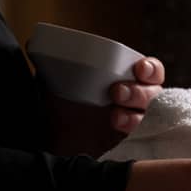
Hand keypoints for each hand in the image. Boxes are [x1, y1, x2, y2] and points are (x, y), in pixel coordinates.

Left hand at [45, 57, 164, 156]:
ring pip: (152, 116)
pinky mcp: (134, 142)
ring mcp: (137, 122)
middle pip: (155, 94)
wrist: (56, 143)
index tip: (138, 68)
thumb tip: (36, 48)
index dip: (150, 68)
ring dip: (136, 115)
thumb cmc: (61, 110)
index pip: (151, 72)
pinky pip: (146, 137)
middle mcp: (137, 101)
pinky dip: (138, 133)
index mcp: (126, 80)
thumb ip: (56, 67)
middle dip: (139, 92)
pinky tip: (122, 131)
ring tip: (114, 117)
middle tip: (116, 92)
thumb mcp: (57, 84)